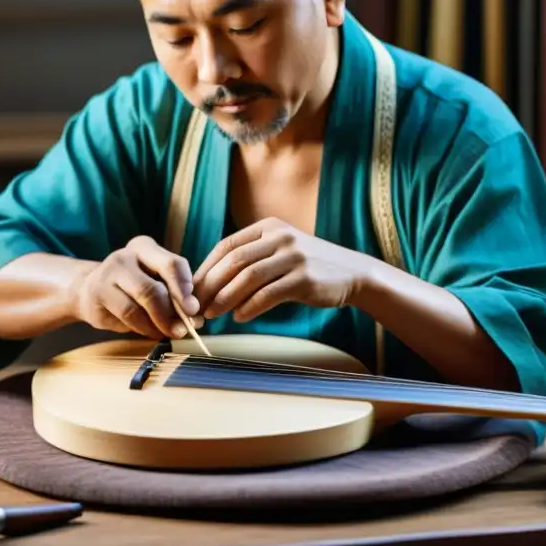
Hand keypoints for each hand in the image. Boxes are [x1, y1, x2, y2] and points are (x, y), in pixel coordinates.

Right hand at [73, 235, 202, 339]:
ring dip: (160, 322)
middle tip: (186, 326)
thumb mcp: (154, 283)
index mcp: (144, 247)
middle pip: (155, 286)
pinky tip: (153, 332)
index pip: (172, 263)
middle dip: (173, 311)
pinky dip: (145, 327)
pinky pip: (128, 314)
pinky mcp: (97, 294)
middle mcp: (125, 256)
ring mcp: (108, 274)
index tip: (194, 308)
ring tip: (171, 332)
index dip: (186, 288)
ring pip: (141, 303)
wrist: (89, 292)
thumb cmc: (131, 289)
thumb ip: (174, 295)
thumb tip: (196, 318)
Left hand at [192, 217, 364, 321]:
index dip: (206, 268)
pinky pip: (269, 294)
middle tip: (196, 306)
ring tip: (213, 314)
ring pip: (248, 277)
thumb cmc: (309, 266)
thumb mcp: (281, 251)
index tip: (192, 289)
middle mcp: (280, 237)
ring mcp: (293, 256)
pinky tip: (240, 317)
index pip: (227, 245)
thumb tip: (213, 283)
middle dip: (210, 285)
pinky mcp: (305, 278)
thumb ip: (252, 259)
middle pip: (234, 261)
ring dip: (225, 298)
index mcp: (269, 228)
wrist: (353, 273)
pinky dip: (250, 307)